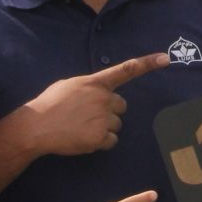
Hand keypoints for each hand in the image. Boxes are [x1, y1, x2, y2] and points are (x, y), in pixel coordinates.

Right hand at [24, 54, 169, 156]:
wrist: (36, 127)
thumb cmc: (49, 104)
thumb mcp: (69, 85)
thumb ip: (89, 86)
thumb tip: (98, 91)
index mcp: (95, 82)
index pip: (127, 70)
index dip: (148, 63)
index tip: (166, 58)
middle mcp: (103, 98)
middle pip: (122, 106)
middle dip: (110, 111)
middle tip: (88, 116)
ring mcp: (103, 117)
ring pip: (117, 124)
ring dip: (104, 127)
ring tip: (82, 127)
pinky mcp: (100, 137)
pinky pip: (111, 141)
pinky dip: (101, 142)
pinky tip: (84, 138)